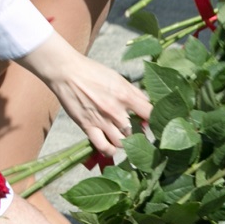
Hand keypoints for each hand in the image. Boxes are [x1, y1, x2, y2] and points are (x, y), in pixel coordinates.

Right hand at [16, 34, 149, 159]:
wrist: (67, 72)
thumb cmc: (93, 72)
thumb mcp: (118, 78)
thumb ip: (135, 94)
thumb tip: (148, 109)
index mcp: (126, 96)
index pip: (150, 115)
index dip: (157, 122)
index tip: (157, 126)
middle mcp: (116, 111)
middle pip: (137, 132)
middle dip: (138, 133)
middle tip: (136, 131)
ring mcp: (102, 121)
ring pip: (122, 143)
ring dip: (125, 142)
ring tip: (123, 137)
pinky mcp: (88, 127)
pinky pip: (104, 147)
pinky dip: (110, 151)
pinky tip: (112, 147)